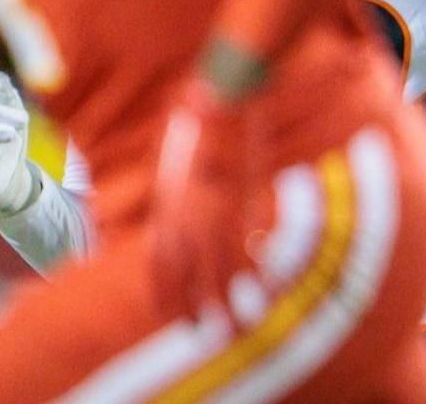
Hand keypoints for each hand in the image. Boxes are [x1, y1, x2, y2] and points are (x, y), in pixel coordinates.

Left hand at [150, 78, 261, 325]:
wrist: (223, 92)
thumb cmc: (194, 115)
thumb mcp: (171, 155)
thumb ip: (170, 188)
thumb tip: (166, 206)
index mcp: (167, 200)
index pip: (160, 259)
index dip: (165, 291)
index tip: (172, 314)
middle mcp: (187, 210)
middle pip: (186, 273)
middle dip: (193, 307)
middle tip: (202, 334)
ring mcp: (217, 206)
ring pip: (219, 268)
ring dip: (227, 303)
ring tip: (237, 330)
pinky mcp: (246, 198)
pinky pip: (249, 246)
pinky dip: (257, 271)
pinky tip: (265, 292)